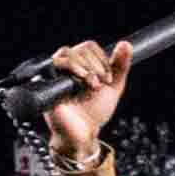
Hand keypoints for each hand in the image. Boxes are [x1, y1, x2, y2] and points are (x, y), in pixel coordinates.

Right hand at [40, 41, 130, 166]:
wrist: (84, 131)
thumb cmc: (95, 111)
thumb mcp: (113, 86)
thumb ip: (120, 66)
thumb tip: (126, 44)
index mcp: (81, 64)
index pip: (89, 46)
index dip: (102, 59)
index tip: (109, 78)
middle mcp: (67, 66)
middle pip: (81, 48)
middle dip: (96, 65)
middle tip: (101, 84)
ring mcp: (56, 73)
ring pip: (68, 52)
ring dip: (85, 66)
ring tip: (92, 85)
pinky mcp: (48, 82)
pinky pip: (55, 64)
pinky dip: (72, 68)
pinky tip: (81, 81)